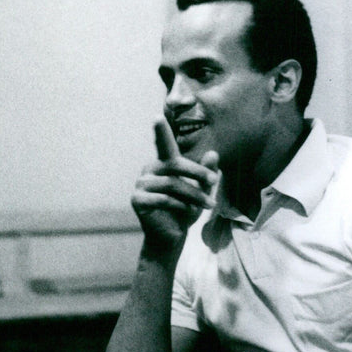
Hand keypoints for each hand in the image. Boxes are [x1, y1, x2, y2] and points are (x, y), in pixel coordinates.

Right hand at [132, 119, 218, 253]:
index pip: (163, 143)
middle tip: (215, 183)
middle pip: (175, 164)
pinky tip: (186, 211)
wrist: (173, 235)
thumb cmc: (186, 209)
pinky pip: (162, 198)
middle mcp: (150, 169)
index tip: (158, 116)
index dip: (160, 130)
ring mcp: (141, 183)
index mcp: (163, 163)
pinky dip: (178, 205)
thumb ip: (207, 172)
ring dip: (194, 195)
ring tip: (209, 205)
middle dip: (198, 173)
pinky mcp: (137, 199)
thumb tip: (214, 154)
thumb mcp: (201, 190)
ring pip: (172, 184)